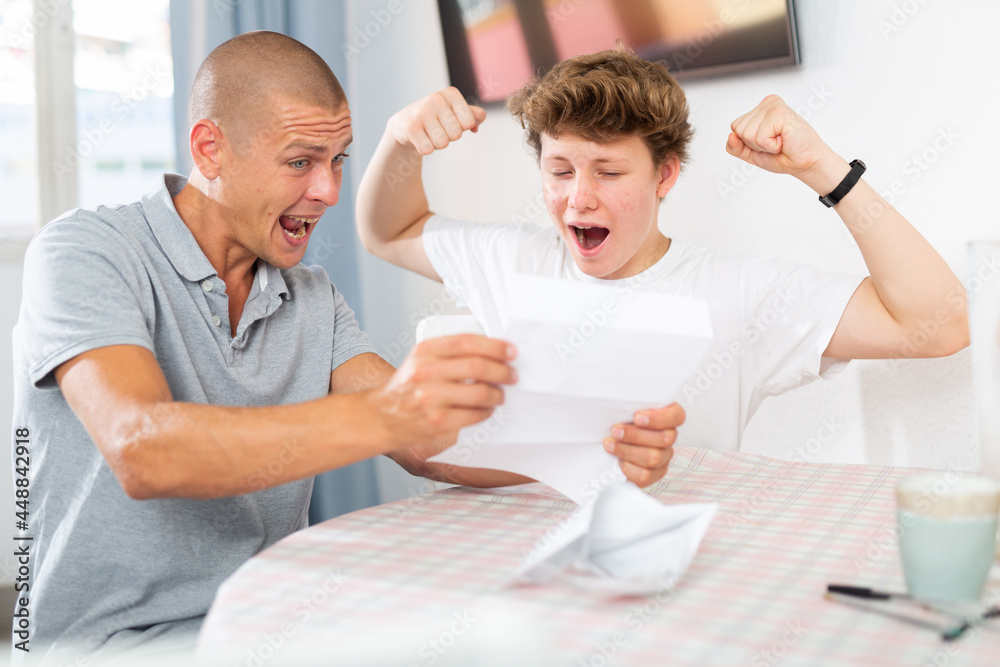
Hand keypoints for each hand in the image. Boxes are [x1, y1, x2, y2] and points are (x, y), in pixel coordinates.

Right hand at [372, 334, 516, 455]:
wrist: (381, 416)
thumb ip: (450, 353)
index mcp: (425, 350)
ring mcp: (431, 398)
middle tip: (512, 375)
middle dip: (503, 371)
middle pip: (478, 366)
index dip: (495, 346)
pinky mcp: (437, 422)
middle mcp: (426, 371)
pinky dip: (486, 412)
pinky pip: (474, 415)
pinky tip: (486, 409)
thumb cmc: (408, 386)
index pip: (467, 342)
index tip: (511, 352)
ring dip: (498, 394)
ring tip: (500, 395)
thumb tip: (493, 353)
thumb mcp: (422, 359)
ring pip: (480, 393)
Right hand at [387, 86, 485, 155]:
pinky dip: (425, 149)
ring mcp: (422, 112)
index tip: (450, 122)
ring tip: (428, 133)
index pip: (469, 122)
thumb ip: (474, 116)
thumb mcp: (456, 113)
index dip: (461, 127)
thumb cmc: (436, 118)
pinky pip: (428, 149)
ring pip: (443, 143)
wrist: (405, 123)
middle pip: (457, 134)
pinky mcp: (410, 127)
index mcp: (451, 94)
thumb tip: (476, 125)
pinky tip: (419, 138)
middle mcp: (437, 99)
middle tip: (437, 129)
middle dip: (449, 137)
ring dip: (437, 144)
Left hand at [604, 403, 684, 486]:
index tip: (637, 417)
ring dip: (628, 450)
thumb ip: (628, 399)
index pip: (677, 416)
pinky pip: (646, 476)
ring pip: (654, 458)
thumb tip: (617, 386)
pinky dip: (629, 469)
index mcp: (666, 417)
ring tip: (610, 444)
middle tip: (615, 430)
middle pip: (665, 439)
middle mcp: (668, 437)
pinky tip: (618, 460)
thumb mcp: (623, 405)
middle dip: (635, 435)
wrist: (608, 439)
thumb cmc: (617, 418)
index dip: (659, 418)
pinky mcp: (653, 474)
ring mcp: (663, 457)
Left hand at [726, 94, 847, 192]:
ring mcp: (773, 106)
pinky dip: (771, 146)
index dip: (748, 142)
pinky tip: (784, 140)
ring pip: (747, 134)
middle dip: (754, 144)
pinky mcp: (780, 113)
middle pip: (739, 130)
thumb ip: (735, 147)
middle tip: (775, 142)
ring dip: (763, 145)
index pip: (735, 127)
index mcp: (760, 109)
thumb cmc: (783, 155)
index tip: (768, 141)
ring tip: (780, 141)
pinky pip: (760, 137)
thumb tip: (731, 136)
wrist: (805, 163)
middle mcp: (767, 104)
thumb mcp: (751, 153)